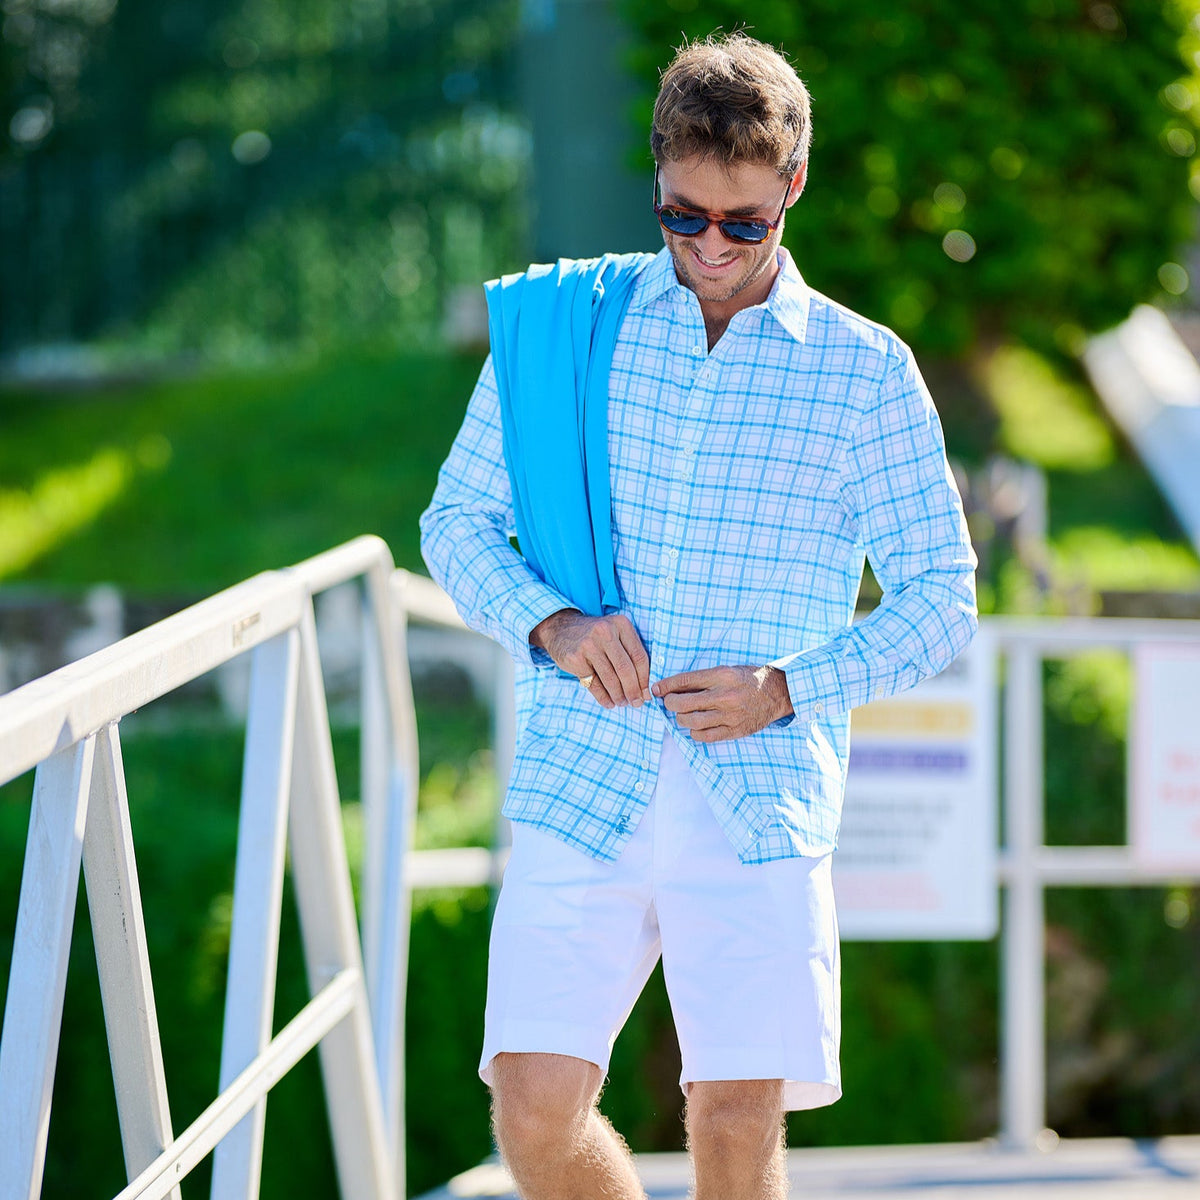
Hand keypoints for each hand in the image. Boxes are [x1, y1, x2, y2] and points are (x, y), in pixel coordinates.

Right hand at [530, 609, 651, 708]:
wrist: (561, 629)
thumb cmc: (595, 636)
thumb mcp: (615, 634)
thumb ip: (630, 654)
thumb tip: (645, 689)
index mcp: (621, 624)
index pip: (639, 656)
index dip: (644, 679)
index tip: (646, 693)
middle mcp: (605, 632)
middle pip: (625, 669)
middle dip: (633, 690)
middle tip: (637, 703)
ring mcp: (588, 645)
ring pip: (610, 678)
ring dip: (618, 696)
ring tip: (622, 703)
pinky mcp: (575, 658)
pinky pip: (594, 684)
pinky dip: (603, 697)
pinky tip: (609, 703)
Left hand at [652, 665, 792, 741]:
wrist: (777, 692)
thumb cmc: (747, 679)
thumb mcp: (726, 670)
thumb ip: (702, 679)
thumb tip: (673, 687)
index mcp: (722, 676)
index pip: (686, 681)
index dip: (666, 686)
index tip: (656, 689)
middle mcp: (725, 695)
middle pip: (684, 704)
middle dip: (671, 703)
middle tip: (669, 702)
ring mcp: (731, 715)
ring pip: (692, 722)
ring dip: (681, 719)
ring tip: (682, 715)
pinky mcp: (735, 730)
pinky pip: (706, 736)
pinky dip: (695, 733)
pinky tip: (695, 727)